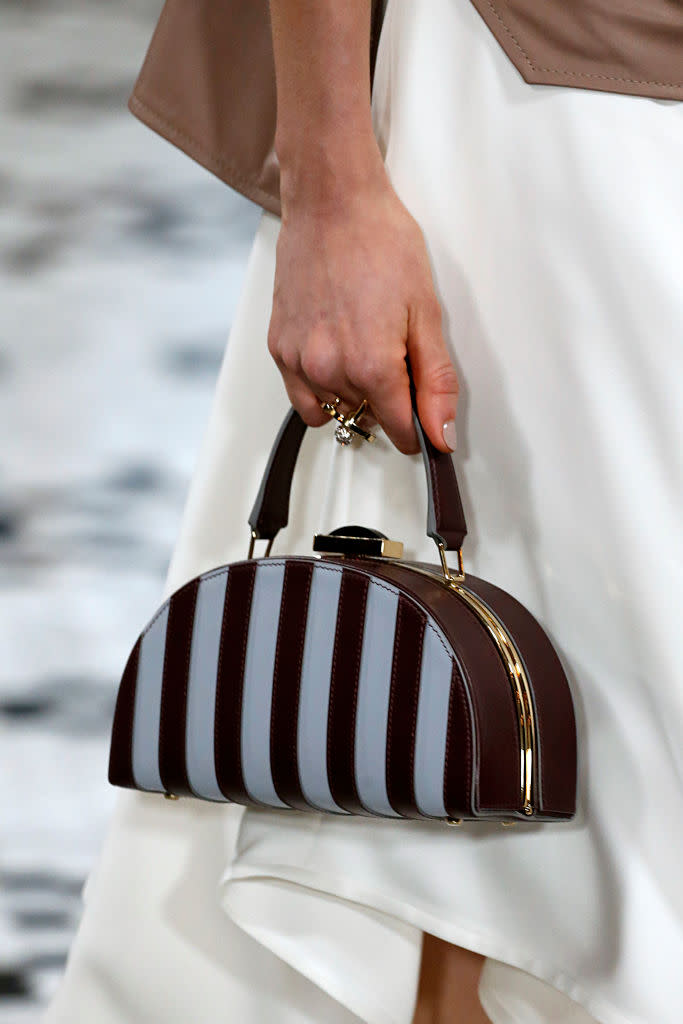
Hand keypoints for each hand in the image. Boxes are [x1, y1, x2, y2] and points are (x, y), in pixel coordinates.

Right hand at [267, 172, 458, 453]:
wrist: (332, 203)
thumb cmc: (381, 243)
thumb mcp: (426, 312)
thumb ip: (436, 380)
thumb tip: (441, 433)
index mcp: (372, 365)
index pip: (401, 431)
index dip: (418, 427)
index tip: (422, 416)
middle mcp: (330, 370)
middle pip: (369, 420)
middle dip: (389, 401)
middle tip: (396, 353)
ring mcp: (300, 361)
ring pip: (336, 411)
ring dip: (355, 396)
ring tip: (364, 348)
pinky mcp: (279, 349)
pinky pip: (303, 398)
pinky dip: (322, 390)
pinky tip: (336, 356)